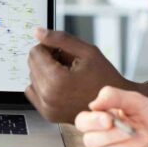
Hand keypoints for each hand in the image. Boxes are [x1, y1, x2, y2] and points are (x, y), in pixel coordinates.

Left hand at [25, 27, 147, 122]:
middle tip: (68, 64)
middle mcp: (48, 97)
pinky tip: (61, 86)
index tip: (64, 52)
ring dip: (45, 72)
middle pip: (32, 64)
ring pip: (32, 77)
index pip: (35, 52)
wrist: (116, 105)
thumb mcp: (87, 51)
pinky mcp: (48, 114)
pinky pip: (33, 92)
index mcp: (57, 80)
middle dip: (47, 59)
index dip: (50, 47)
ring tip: (68, 76)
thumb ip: (60, 39)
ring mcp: (47, 108)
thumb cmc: (105, 78)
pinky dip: (43, 86)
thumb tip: (37, 32)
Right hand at [75, 86, 147, 146]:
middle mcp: (105, 137)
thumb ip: (116, 97)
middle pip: (90, 140)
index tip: (108, 120)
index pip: (83, 121)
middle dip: (112, 135)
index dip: (92, 122)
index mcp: (104, 119)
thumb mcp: (140, 102)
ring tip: (145, 138)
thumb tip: (93, 103)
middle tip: (134, 129)